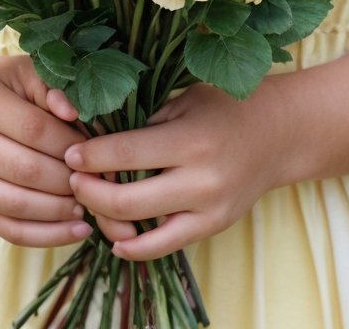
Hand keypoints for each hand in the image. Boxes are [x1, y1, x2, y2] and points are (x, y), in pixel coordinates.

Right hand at [0, 54, 136, 246]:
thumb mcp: (22, 72)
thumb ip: (50, 87)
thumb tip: (75, 113)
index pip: (33, 128)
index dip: (70, 143)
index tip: (97, 150)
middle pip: (25, 170)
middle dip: (68, 179)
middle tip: (99, 180)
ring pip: (17, 205)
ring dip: (61, 210)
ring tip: (90, 204)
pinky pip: (9, 230)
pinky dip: (47, 235)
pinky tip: (77, 229)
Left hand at [63, 78, 292, 261]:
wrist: (278, 135)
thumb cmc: (225, 107)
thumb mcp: (185, 100)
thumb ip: (146, 121)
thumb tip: (95, 136)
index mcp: (191, 139)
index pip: (127, 152)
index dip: (91, 156)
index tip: (69, 152)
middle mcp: (200, 180)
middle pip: (126, 200)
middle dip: (89, 191)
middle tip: (71, 178)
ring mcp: (208, 210)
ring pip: (140, 229)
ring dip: (106, 218)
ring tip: (91, 201)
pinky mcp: (212, 227)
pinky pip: (164, 247)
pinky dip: (134, 248)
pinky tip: (116, 238)